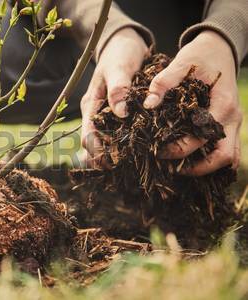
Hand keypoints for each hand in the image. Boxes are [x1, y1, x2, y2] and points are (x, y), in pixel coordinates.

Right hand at [81, 28, 147, 167]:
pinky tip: (138, 153)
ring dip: (114, 156)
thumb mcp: (119, 67)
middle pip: (94, 145)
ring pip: (105, 143)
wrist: (125, 43)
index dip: (97, 152)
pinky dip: (124, 146)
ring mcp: (106, 115)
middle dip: (104, 159)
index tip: (112, 163)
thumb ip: (119, 88)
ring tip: (132, 167)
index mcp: (91, 105)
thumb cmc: (120, 53)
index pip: (88, 136)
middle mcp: (96, 114)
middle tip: (124, 171)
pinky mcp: (118, 115)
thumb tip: (121, 113)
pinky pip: (117, 135)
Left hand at [143, 30, 241, 175]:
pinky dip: (211, 160)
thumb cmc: (200, 56)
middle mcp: (232, 118)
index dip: (180, 149)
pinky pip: (227, 150)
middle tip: (171, 168)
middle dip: (197, 168)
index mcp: (223, 104)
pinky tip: (189, 161)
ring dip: (207, 167)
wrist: (219, 48)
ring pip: (229, 158)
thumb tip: (148, 104)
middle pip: (224, 157)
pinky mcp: (229, 125)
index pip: (203, 137)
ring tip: (179, 169)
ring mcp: (234, 123)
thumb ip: (163, 83)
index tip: (158, 151)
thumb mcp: (180, 64)